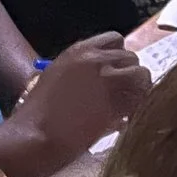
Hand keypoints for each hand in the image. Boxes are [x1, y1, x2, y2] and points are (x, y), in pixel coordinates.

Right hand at [9, 33, 151, 164]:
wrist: (35, 136)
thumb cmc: (38, 114)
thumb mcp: (58, 78)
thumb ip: (84, 73)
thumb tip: (110, 82)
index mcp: (79, 51)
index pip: (115, 40)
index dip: (118, 59)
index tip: (115, 75)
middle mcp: (96, 59)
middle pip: (131, 57)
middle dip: (129, 76)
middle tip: (122, 96)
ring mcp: (108, 79)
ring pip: (142, 76)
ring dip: (137, 91)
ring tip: (125, 108)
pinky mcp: (117, 102)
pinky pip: (141, 98)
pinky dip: (137, 107)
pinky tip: (125, 120)